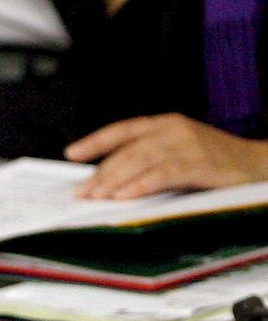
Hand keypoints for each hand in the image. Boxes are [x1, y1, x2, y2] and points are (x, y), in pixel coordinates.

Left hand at [65, 114, 267, 198]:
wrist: (257, 164)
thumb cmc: (214, 162)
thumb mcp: (178, 152)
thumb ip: (148, 159)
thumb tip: (109, 178)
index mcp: (166, 124)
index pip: (123, 130)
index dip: (95, 141)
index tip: (71, 153)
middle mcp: (174, 129)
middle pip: (128, 150)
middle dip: (101, 172)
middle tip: (82, 191)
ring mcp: (188, 144)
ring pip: (141, 160)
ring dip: (115, 179)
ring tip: (97, 196)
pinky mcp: (199, 163)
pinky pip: (163, 174)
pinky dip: (140, 185)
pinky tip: (125, 195)